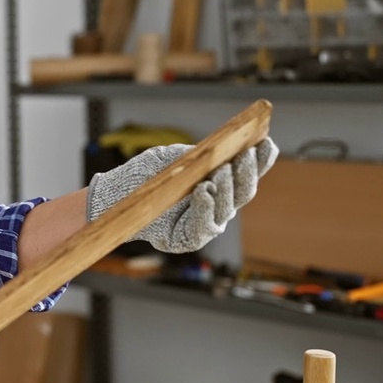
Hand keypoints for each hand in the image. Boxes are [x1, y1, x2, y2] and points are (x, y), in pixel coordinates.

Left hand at [87, 138, 277, 252]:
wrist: (116, 194)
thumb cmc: (147, 175)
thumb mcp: (172, 158)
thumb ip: (196, 155)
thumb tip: (220, 149)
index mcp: (219, 184)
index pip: (246, 173)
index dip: (260, 161)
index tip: (266, 142)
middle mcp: (218, 206)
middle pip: (243, 192)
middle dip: (247, 172)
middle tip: (246, 154)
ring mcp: (205, 224)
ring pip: (227, 208)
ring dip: (227, 188)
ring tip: (222, 171)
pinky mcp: (188, 239)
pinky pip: (203, 226)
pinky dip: (206, 207)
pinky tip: (204, 191)